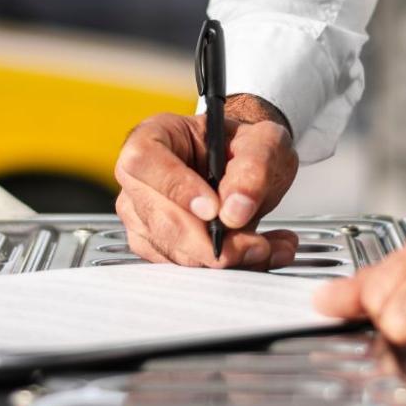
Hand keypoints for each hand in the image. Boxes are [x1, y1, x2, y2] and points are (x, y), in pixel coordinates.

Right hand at [115, 94, 299, 268]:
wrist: (244, 167)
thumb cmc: (241, 147)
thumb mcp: (263, 141)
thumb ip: (253, 166)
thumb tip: (234, 209)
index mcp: (153, 136)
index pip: (145, 161)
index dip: (177, 189)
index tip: (214, 210)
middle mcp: (139, 179)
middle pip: (160, 219)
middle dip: (211, 241)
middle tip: (255, 244)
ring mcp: (143, 217)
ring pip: (174, 252)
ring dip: (227, 258)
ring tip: (266, 247)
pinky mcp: (158, 247)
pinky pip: (188, 268)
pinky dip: (230, 267)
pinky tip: (257, 253)